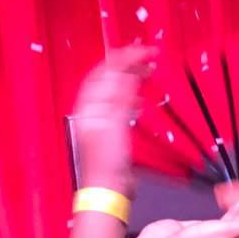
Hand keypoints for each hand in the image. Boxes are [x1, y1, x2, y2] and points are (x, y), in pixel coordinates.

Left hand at [72, 45, 155, 194]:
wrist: (108, 187)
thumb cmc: (106, 161)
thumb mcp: (115, 124)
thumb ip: (122, 97)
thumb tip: (128, 74)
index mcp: (90, 105)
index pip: (105, 71)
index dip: (123, 57)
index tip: (143, 50)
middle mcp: (94, 109)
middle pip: (110, 78)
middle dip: (129, 65)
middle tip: (148, 56)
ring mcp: (103, 119)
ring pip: (116, 89)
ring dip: (131, 78)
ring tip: (146, 70)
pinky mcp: (113, 130)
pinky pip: (122, 104)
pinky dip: (132, 95)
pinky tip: (140, 97)